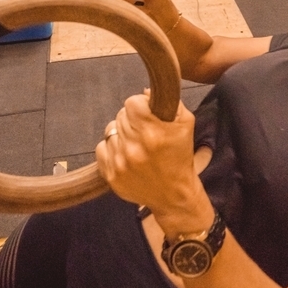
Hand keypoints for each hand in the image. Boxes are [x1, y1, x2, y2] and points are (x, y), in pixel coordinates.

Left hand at [96, 93, 203, 223]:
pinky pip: (101, 148)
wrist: (174, 195)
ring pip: (110, 130)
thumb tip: (144, 92)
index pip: (132, 102)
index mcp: (152, 132)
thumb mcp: (185, 124)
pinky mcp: (111, 175)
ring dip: (122, 134)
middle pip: (121, 115)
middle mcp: (134, 147)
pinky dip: (111, 149)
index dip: (141, 105)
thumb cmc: (180, 156)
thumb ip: (170, 101)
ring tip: (135, 144)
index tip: (147, 113)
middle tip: (144, 131)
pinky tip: (125, 155)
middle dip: (132, 119)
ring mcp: (120, 162)